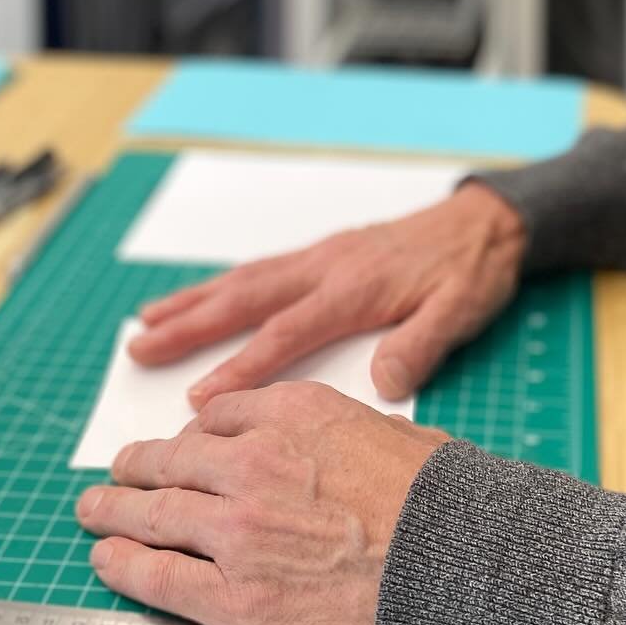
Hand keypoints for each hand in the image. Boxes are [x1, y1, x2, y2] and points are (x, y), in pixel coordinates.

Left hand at [76, 382, 446, 624]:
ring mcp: (236, 532)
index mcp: (291, 413)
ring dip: (114, 512)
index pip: (217, 416)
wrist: (455, 561)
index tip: (181, 445)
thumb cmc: (436, 498)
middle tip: (116, 474)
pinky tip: (107, 561)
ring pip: (153, 514)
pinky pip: (158, 576)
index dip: (192, 434)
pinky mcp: (232, 597)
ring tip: (94, 511)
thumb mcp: (385, 428)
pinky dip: (124, 567)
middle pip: (173, 460)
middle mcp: (252, 463)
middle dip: (137, 467)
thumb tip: (325, 433)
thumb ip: (333, 428)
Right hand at [127, 180, 525, 406]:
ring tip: (147, 323)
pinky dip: (224, 285)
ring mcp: (323, 256)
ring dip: (195, 301)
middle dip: (190, 327)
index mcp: (355, 289)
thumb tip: (383, 385)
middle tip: (137, 351)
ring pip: (247, 279)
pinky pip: (263, 270)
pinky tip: (202, 298)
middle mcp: (328, 267)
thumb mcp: (460, 313)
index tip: (196, 402)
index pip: (287, 334)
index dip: (242, 368)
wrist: (487, 223)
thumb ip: (420, 346)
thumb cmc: (472, 273)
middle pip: (247, 299)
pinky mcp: (326, 253)